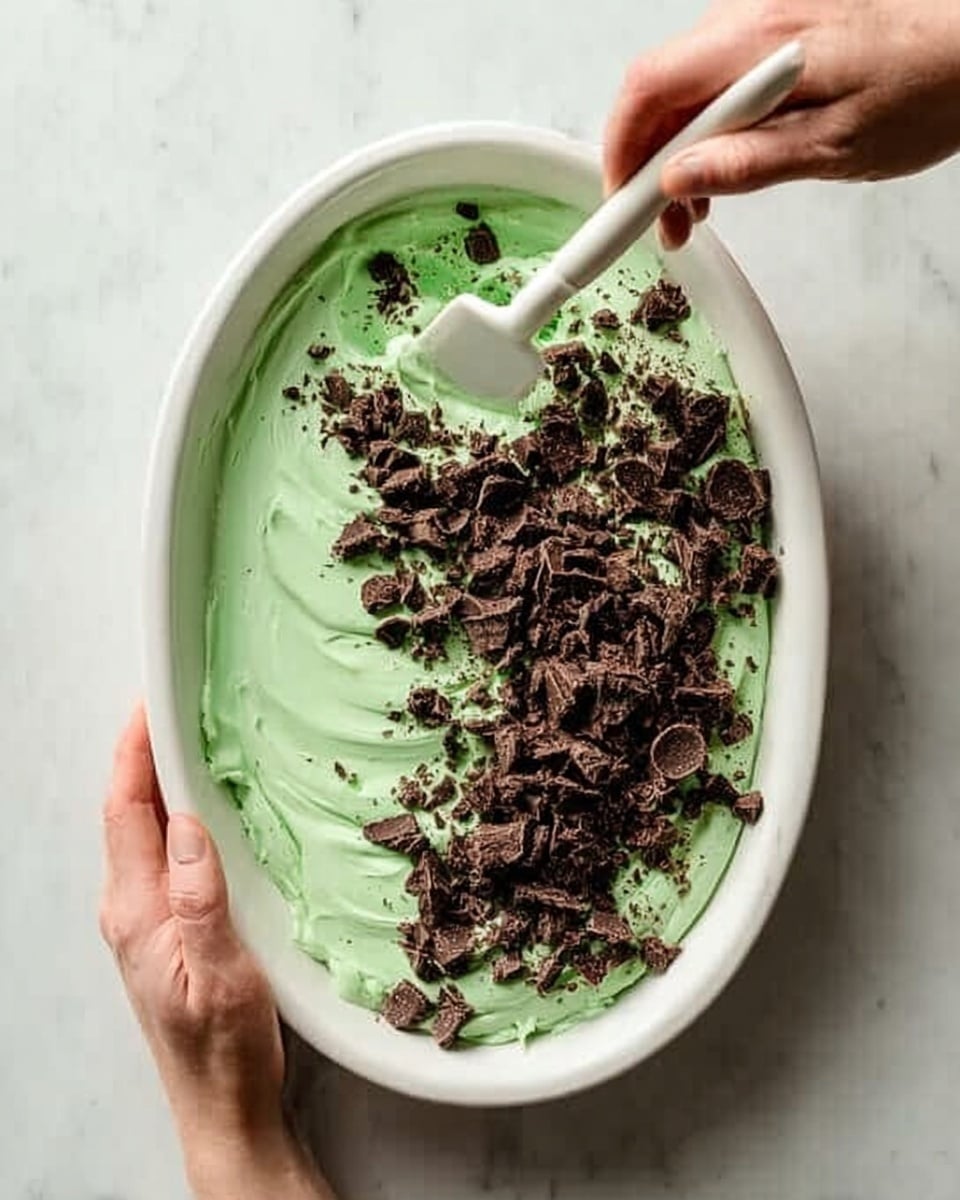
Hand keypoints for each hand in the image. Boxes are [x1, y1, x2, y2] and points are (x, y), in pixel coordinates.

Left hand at [99, 706, 333, 1199]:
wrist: (223, 1108)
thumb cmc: (224, 1054)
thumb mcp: (222, 977)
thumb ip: (199, 900)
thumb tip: (188, 824)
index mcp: (137, 913)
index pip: (126, 810)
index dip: (134, 751)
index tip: (151, 703)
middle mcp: (130, 910)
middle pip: (127, 811)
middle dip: (143, 751)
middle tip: (175, 704)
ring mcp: (143, 919)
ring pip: (144, 830)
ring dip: (159, 779)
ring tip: (190, 738)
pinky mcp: (163, 928)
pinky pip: (160, 852)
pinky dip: (174, 812)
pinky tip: (204, 806)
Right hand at [605, 0, 959, 246]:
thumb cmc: (931, 85)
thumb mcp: (836, 147)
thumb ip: (750, 164)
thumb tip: (680, 180)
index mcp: (760, 41)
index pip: (649, 89)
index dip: (620, 152)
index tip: (620, 206)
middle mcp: (753, 15)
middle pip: (658, 88)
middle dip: (645, 161)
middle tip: (662, 222)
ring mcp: (762, 17)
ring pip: (683, 86)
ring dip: (675, 149)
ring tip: (697, 206)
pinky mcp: (776, 29)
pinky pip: (714, 77)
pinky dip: (703, 126)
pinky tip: (722, 164)